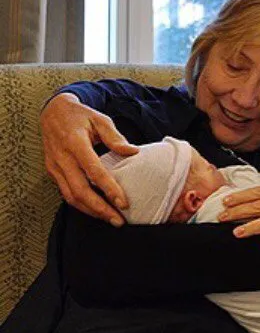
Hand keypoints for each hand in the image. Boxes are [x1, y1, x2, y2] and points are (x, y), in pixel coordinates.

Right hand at [40, 93, 138, 224]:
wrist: (53, 111)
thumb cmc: (80, 116)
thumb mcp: (100, 119)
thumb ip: (115, 137)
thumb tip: (133, 152)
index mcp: (75, 143)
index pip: (94, 171)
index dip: (109, 189)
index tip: (123, 203)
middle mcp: (62, 158)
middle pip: (80, 191)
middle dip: (100, 209)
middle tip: (118, 220)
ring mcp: (54, 166)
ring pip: (70, 197)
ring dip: (90, 211)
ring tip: (110, 218)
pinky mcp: (52, 172)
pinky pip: (66, 193)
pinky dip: (81, 204)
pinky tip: (96, 209)